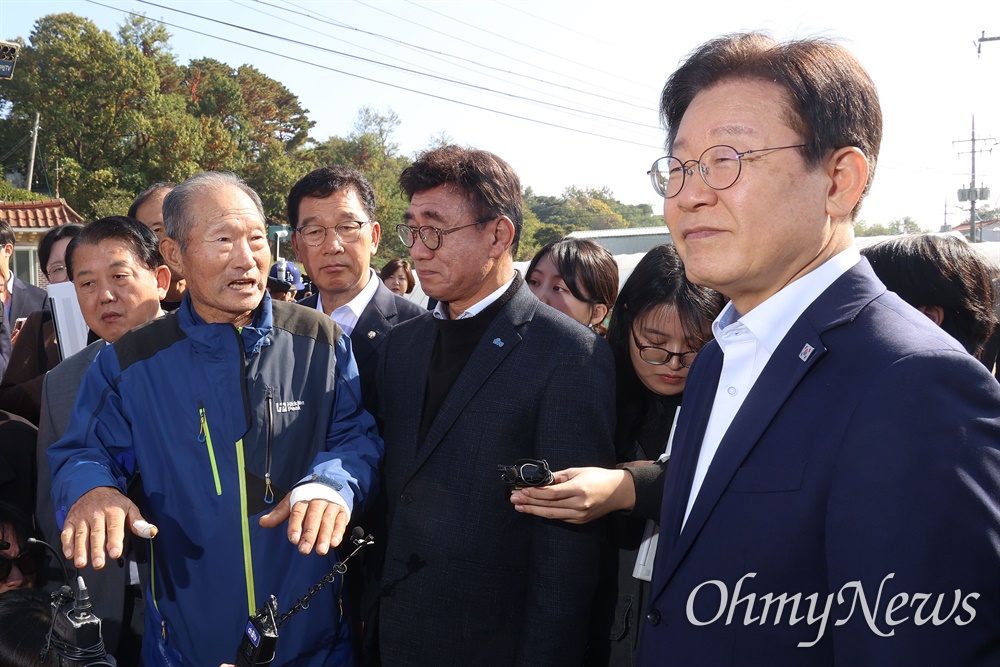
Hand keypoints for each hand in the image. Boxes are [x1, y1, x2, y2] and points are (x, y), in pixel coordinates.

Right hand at [61, 486, 156, 568]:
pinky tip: (69, 555)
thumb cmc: (113, 502)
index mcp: (113, 511)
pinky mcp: (70, 521)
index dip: (115, 541)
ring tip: (82, 563)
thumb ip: (139, 522)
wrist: (92, 488)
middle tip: (98, 564)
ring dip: (80, 549)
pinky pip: (67, 532)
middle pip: (97, 533)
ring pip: (81, 534)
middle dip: (97, 550)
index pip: (114, 527)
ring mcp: (82, 517)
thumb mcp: (129, 507)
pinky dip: (67, 544)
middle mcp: (96, 514)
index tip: (115, 553)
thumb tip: (152, 532)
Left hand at [259, 494, 347, 554]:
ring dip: (324, 536)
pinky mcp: (342, 511)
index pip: (298, 513)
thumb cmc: (307, 497)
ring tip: (321, 550)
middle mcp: (318, 502)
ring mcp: (331, 506)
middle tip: (304, 550)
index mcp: (303, 499)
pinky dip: (338, 532)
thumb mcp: (291, 502)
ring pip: (328, 521)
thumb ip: (278, 514)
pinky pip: (341, 522)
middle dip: (309, 535)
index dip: (295, 526)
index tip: (293, 540)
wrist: (329, 484)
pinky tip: (334, 543)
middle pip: (313, 518)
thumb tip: (262, 522)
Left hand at [509, 467, 635, 523]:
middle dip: (529, 502)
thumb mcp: (578, 471)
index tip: (522, 490)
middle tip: (514, 499)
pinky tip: (535, 510)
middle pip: (549, 505)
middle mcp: (579, 504)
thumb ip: (559, 477)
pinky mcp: (580, 521)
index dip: (534, 493)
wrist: (618, 492)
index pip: (551, 493)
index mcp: (578, 489)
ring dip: (534, 510)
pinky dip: (547, 513)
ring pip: (552, 514)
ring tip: (520, 506)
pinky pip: (560, 518)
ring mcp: (580, 515)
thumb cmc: (599, 478)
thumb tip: (542, 481)